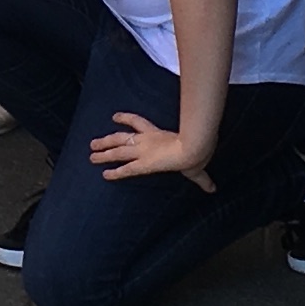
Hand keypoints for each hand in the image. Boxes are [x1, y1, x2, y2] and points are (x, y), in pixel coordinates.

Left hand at [88, 111, 217, 190]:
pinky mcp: (143, 164)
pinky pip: (125, 169)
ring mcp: (143, 151)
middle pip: (121, 137)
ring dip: (104, 152)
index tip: (114, 117)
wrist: (194, 148)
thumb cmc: (197, 150)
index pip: (138, 123)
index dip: (125, 119)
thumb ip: (202, 178)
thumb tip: (213, 188)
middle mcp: (147, 141)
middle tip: (93, 142)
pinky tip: (104, 174)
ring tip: (91, 154)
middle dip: (107, 140)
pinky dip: (114, 172)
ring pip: (118, 150)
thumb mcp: (197, 165)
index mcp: (158, 135)